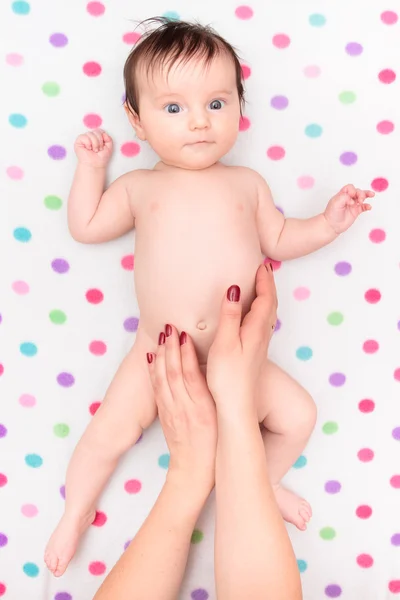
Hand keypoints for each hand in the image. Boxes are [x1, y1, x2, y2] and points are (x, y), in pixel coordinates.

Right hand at [74, 128, 112, 167]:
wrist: (95, 165)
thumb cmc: (101, 158)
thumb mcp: (109, 148)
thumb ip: (109, 139)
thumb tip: (104, 133)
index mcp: (97, 137)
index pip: (100, 131)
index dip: (102, 138)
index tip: (103, 146)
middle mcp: (90, 137)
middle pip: (96, 131)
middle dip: (99, 142)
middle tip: (98, 149)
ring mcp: (84, 139)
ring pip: (90, 134)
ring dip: (94, 144)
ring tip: (94, 150)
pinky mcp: (78, 141)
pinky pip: (84, 137)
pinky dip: (88, 143)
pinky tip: (88, 148)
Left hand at [147, 325, 216, 495]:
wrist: (194, 472)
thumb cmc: (215, 447)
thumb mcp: (221, 421)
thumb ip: (216, 396)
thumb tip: (216, 370)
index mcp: (202, 409)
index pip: (191, 376)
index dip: (186, 354)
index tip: (185, 335)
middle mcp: (185, 408)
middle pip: (174, 373)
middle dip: (171, 348)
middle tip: (170, 327)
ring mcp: (172, 412)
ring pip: (163, 379)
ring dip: (161, 355)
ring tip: (162, 335)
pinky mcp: (164, 415)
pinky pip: (157, 390)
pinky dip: (153, 371)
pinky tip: (152, 358)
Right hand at [207, 263, 276, 413]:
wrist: (237, 407)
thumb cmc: (228, 378)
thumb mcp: (225, 343)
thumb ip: (229, 316)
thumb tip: (234, 289)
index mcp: (256, 331)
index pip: (265, 299)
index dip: (264, 281)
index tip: (261, 265)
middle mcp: (262, 337)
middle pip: (270, 305)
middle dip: (268, 286)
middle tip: (264, 270)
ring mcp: (259, 346)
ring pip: (268, 315)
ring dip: (266, 298)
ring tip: (260, 286)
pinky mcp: (254, 354)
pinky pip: (262, 324)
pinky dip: (261, 311)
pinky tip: (252, 315)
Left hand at [324, 184, 373, 233]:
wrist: (332, 225)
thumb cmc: (331, 214)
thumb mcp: (335, 203)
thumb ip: (344, 197)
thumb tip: (352, 199)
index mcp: (342, 195)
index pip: (350, 188)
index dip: (353, 190)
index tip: (351, 196)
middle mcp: (348, 198)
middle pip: (357, 191)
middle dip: (361, 194)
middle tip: (360, 200)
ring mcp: (353, 204)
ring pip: (362, 197)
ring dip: (366, 195)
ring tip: (371, 195)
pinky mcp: (356, 211)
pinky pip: (364, 207)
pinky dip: (367, 206)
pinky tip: (369, 207)